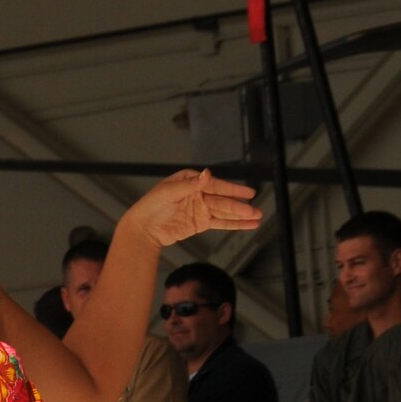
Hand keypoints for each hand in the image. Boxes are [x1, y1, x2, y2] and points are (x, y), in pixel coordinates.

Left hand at [123, 169, 261, 246]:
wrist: (143, 228)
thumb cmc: (151, 206)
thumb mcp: (169, 192)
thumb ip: (190, 185)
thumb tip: (207, 173)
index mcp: (191, 181)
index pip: (216, 185)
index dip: (232, 190)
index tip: (249, 193)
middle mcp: (199, 193)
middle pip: (223, 200)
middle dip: (240, 206)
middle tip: (256, 211)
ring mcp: (201, 209)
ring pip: (224, 212)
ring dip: (241, 216)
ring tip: (257, 217)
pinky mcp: (200, 223)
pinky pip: (220, 223)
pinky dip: (233, 224)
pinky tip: (247, 225)